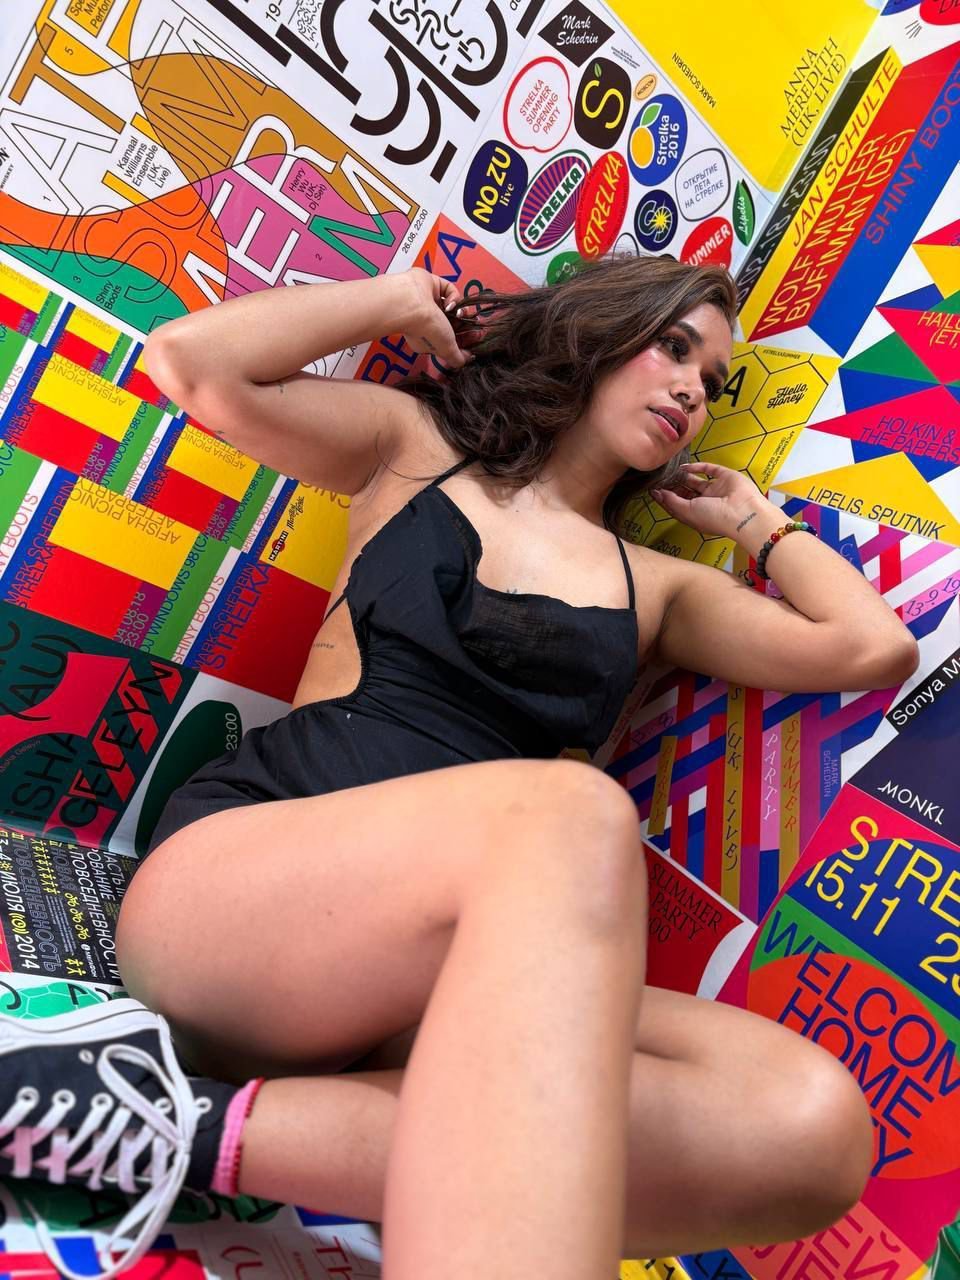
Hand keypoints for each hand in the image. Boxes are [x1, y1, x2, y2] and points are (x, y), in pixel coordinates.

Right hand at [401, 269, 482, 369]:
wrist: (411, 302)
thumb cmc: (426, 328)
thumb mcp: (446, 349)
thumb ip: (457, 358)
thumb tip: (467, 359)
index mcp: (427, 339)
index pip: (449, 340)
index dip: (464, 340)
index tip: (477, 339)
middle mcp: (427, 321)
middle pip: (453, 324)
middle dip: (465, 326)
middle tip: (476, 327)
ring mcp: (429, 302)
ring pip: (453, 307)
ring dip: (461, 311)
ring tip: (462, 314)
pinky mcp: (432, 285)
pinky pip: (448, 290)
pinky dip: (454, 296)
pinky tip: (451, 303)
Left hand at [650, 462, 776, 539]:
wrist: (742, 512)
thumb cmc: (715, 518)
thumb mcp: (686, 511)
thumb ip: (671, 501)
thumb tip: (657, 493)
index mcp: (697, 515)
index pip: (678, 505)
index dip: (666, 498)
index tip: (653, 489)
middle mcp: (706, 503)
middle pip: (686, 493)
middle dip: (673, 486)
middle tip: (660, 477)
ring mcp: (716, 490)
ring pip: (696, 481)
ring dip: (683, 476)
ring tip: (670, 471)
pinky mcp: (725, 477)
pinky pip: (710, 469)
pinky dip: (698, 467)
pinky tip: (685, 467)